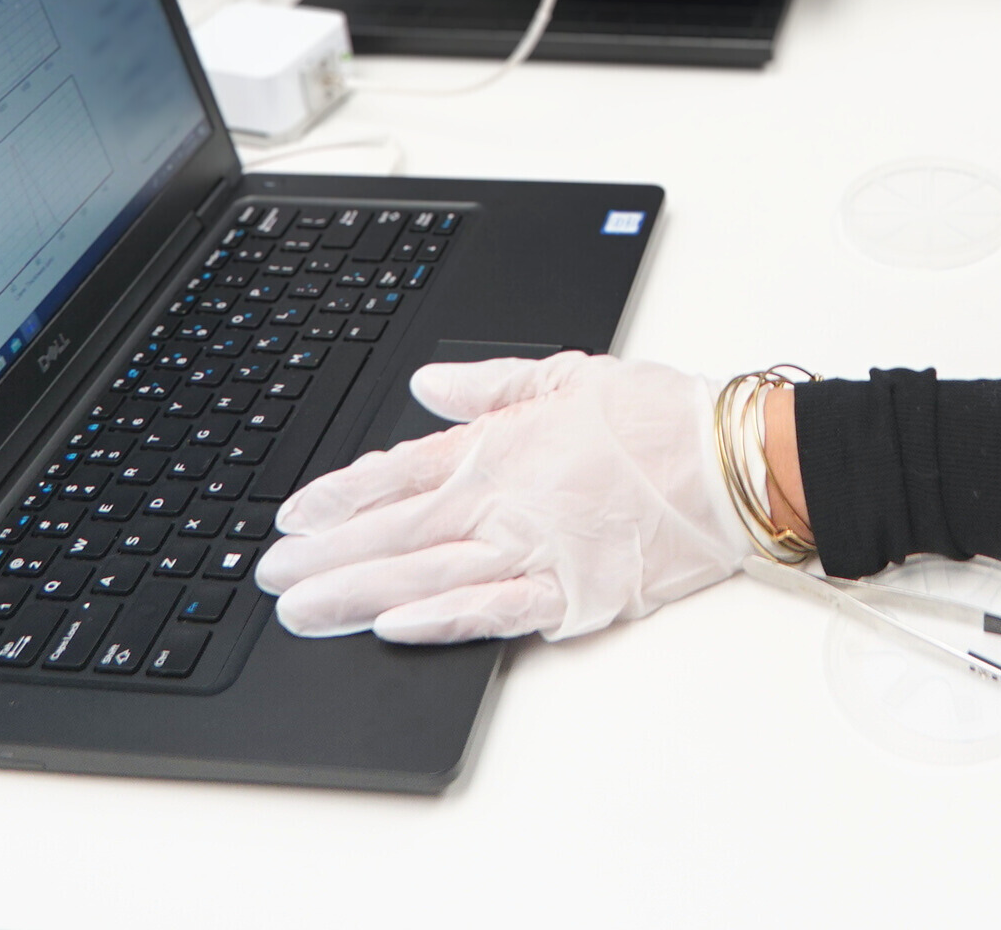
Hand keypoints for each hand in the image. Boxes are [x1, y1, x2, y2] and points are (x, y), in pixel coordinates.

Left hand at [256, 353, 742, 643]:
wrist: (731, 462)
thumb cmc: (659, 416)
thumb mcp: (568, 373)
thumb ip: (490, 387)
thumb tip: (427, 386)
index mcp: (502, 444)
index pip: (400, 470)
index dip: (339, 495)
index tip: (291, 516)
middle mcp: (506, 499)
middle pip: (395, 530)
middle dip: (325, 555)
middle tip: (270, 578)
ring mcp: (536, 550)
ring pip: (427, 575)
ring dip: (357, 593)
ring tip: (304, 611)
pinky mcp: (570, 595)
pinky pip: (493, 611)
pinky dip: (441, 620)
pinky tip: (394, 628)